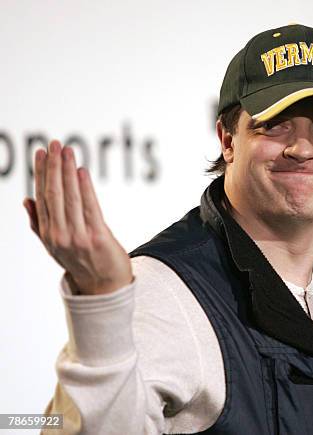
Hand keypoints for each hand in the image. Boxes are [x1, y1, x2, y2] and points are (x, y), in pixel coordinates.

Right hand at [23, 140, 132, 294]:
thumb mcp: (54, 246)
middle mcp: (59, 235)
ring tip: (67, 151)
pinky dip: (85, 188)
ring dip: (68, 172)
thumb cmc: (82, 262)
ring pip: (70, 198)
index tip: (42, 152)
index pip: (42, 197)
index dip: (41, 173)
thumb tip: (26, 199)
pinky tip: (82, 171)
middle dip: (53, 167)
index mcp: (47, 234)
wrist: (105, 287)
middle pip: (54, 194)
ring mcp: (78, 237)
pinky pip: (89, 208)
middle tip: (54, 144)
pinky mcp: (97, 238)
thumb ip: (39, 223)